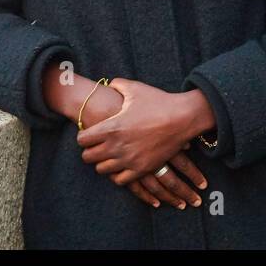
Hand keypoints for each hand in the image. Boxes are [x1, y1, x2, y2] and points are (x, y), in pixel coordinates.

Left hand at [77, 85, 205, 209]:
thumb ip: (117, 85)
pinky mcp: (142, 169)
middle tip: (98, 145)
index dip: (84, 136)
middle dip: (90, 151)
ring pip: (102, 170)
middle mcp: (116, 146)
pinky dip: (118, 174)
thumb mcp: (134, 88)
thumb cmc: (158, 102)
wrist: (183, 118)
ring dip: (103, 163)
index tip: (90, 133)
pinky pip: (120, 180)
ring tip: (110, 155)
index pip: (82, 140)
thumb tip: (110, 84)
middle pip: (88, 157)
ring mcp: (129, 160)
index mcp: (111, 127)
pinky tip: (122, 165)